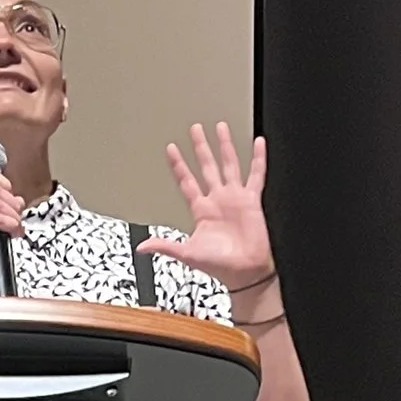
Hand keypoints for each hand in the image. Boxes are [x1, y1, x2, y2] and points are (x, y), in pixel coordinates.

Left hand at [140, 122, 275, 294]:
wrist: (245, 272)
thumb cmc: (220, 265)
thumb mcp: (187, 254)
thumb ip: (165, 246)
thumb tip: (142, 247)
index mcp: (202, 210)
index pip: (187, 182)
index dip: (179, 165)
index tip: (171, 149)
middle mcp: (218, 200)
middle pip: (207, 166)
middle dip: (201, 147)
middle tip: (195, 129)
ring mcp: (235, 198)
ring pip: (229, 164)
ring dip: (224, 146)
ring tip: (220, 128)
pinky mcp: (251, 201)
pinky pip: (256, 175)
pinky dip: (258, 159)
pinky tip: (258, 143)